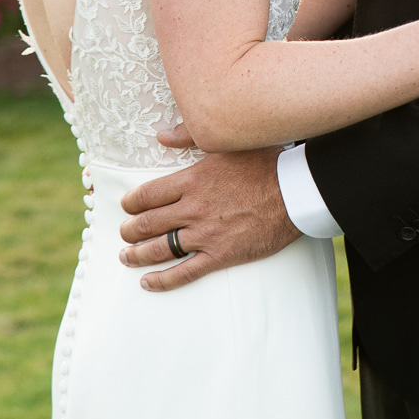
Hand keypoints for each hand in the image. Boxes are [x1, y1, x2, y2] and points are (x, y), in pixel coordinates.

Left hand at [118, 145, 299, 290]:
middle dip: (129, 230)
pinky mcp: (220, 255)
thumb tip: (161, 136)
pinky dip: (162, 280)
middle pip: (148, 223)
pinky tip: (147, 282)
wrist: (294, 192)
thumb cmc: (263, 163)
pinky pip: (184, 272)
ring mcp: (205, 234)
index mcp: (191, 181)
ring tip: (126, 256)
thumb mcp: (225, 142)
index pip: (147, 195)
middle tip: (124, 233)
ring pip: (160, 248)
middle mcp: (193, 209)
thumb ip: (189, 136)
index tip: (127, 206)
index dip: (131, 203)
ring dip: (137, 254)